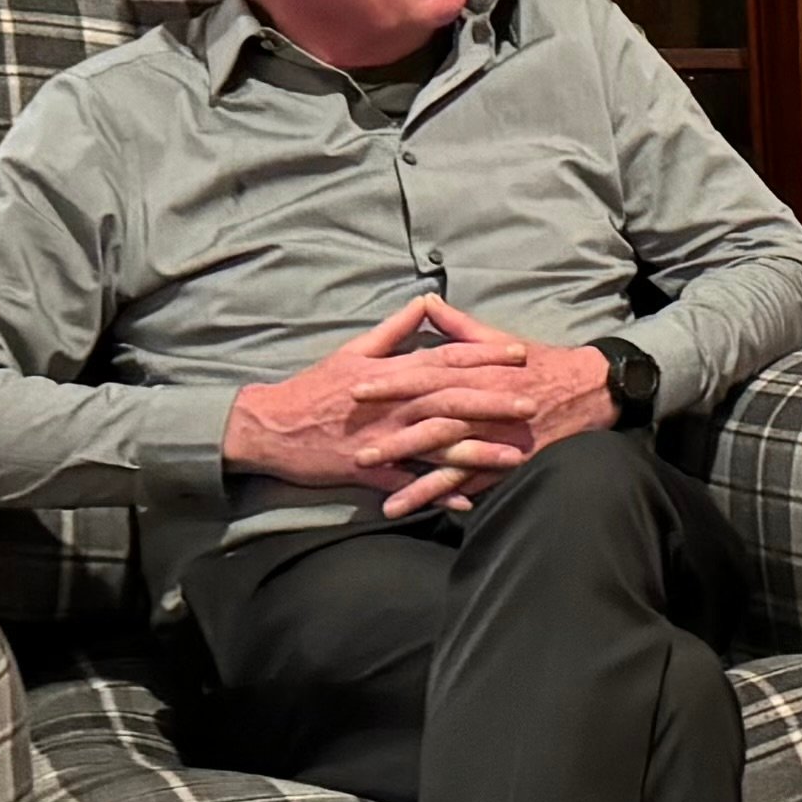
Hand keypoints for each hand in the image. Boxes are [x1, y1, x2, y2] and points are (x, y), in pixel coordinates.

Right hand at [223, 302, 524, 493]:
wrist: (270, 426)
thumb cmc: (314, 387)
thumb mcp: (352, 350)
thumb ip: (395, 329)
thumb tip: (424, 301)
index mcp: (389, 373)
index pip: (444, 360)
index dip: (483, 356)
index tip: (519, 353)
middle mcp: (391, 405)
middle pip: (449, 400)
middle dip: (492, 402)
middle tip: (531, 403)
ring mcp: (381, 440)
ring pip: (436, 444)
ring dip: (477, 450)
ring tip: (514, 455)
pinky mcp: (367, 471)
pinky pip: (408, 484)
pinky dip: (437, 492)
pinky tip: (469, 499)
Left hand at [372, 311, 619, 517]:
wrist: (591, 389)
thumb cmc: (541, 363)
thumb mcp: (500, 339)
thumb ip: (459, 326)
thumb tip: (426, 301)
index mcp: (478, 372)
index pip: (427, 376)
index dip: (391, 384)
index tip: (355, 389)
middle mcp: (484, 404)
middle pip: (432, 420)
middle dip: (393, 435)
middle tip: (355, 448)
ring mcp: (496, 435)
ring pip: (448, 455)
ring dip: (411, 472)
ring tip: (379, 487)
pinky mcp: (509, 460)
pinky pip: (471, 480)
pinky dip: (443, 494)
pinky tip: (414, 507)